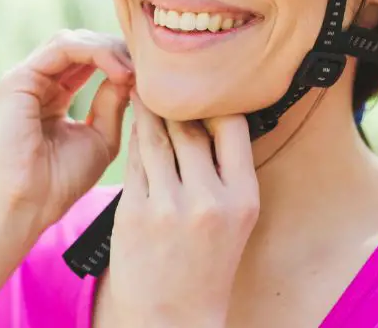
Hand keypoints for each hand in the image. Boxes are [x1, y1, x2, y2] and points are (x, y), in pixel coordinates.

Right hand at [0, 29, 133, 235]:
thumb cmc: (61, 182)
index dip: (120, 60)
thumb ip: (113, 103)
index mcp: (52, 96)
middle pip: (80, 44)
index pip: (87, 60)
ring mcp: (24, 79)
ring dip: (109, 49)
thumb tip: (131, 73)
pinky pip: (63, 48)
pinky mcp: (19, 80)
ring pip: (72, 41)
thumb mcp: (101, 137)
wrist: (27, 205)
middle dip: (116, 50)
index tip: (151, 76)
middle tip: (146, 67)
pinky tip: (119, 71)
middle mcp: (35, 83)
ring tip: (133, 71)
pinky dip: (95, 53)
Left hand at [107, 94, 259, 326]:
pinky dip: (134, 137)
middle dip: (177, 100)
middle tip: (166, 74)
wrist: (171, 318)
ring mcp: (169, 206)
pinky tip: (133, 122)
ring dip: (150, 110)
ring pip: (157, 137)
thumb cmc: (205, 263)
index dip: (215, 101)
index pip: (232, 126)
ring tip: (145, 88)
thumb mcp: (236, 218)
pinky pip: (134, 160)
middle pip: (190, 127)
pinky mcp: (134, 212)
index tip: (204, 84)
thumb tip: (210, 114)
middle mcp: (209, 200)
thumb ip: (226, 171)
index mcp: (243, 198)